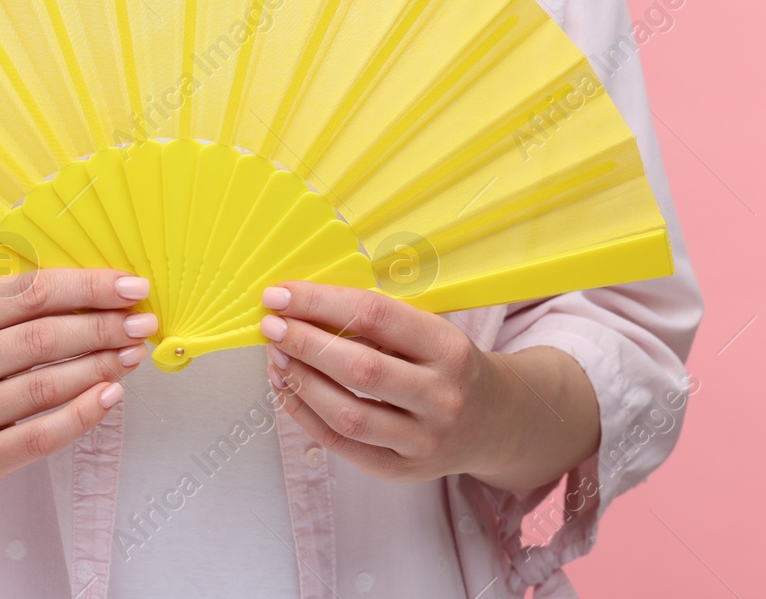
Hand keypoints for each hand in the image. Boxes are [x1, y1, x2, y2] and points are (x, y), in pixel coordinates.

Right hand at [0, 267, 154, 493]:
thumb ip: (24, 310)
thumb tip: (107, 295)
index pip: (30, 293)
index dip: (87, 287)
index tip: (132, 287)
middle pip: (40, 338)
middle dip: (102, 328)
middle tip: (143, 324)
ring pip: (43, 386)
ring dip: (99, 367)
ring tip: (133, 355)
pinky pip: (39, 436)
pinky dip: (81, 415)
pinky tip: (111, 395)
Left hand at [260, 282, 599, 488]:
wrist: (495, 421)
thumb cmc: (447, 365)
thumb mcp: (431, 331)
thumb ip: (378, 320)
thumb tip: (301, 302)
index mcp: (449, 348)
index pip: (376, 316)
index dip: (321, 302)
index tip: (280, 294)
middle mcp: (441, 396)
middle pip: (359, 368)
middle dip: (304, 342)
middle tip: (270, 325)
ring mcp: (424, 440)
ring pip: (348, 414)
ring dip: (301, 381)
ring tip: (276, 356)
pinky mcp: (403, 470)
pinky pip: (343, 446)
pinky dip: (306, 416)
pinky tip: (287, 389)